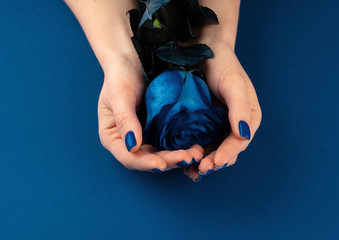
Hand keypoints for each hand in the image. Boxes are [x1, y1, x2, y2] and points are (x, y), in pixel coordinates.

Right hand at [98, 56, 203, 171]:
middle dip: (168, 161)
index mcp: (114, 137)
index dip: (144, 163)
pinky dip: (183, 145)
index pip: (128, 157)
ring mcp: (147, 136)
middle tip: (188, 158)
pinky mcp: (160, 129)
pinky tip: (197, 144)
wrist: (133, 59)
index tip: (161, 165)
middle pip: (149, 159)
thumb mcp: (118, 96)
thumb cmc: (120, 75)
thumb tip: (132, 146)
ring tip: (197, 154)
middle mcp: (130, 141)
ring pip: (163, 153)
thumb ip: (124, 120)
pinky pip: (172, 141)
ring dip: (179, 156)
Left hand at [184, 42, 261, 180]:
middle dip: (214, 162)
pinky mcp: (198, 122)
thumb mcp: (235, 83)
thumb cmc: (223, 63)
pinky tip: (183, 159)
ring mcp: (215, 124)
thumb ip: (240, 107)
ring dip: (202, 162)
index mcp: (247, 117)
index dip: (228, 154)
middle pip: (225, 150)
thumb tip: (244, 134)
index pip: (239, 141)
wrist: (202, 48)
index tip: (216, 162)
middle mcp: (232, 124)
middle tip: (201, 170)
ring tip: (192, 171)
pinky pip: (196, 141)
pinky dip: (191, 151)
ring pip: (211, 149)